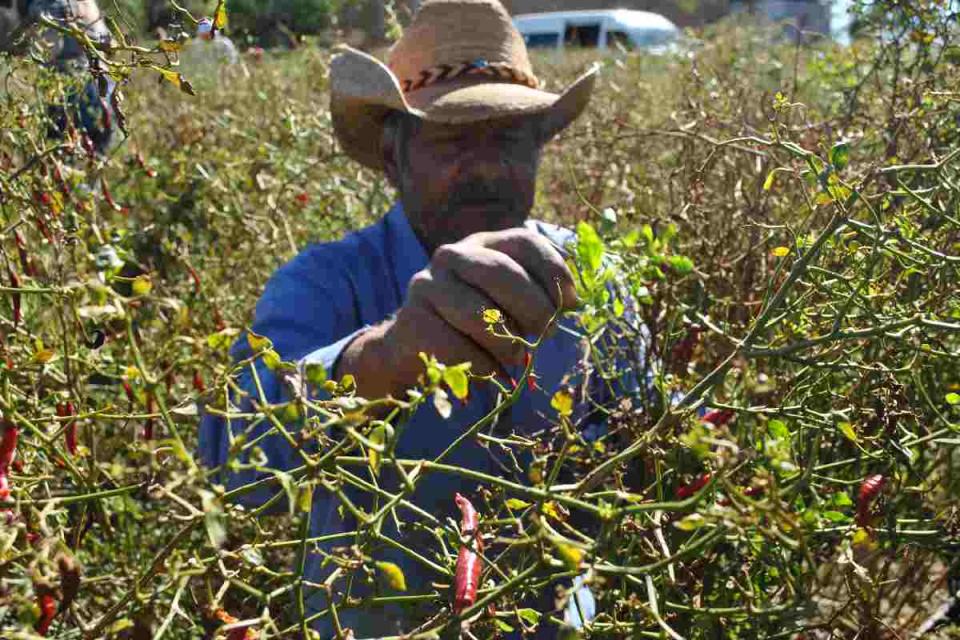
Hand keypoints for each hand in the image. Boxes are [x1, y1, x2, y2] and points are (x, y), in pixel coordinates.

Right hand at [337, 228, 578, 397]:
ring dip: (508, 343)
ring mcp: (427, 285)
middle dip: (533, 307)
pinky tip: (493, 374)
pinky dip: (484, 367)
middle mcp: (453, 255)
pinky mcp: (411, 321)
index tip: (570, 304)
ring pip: (479, 314)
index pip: (525, 242)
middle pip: (500, 273)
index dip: (554, 271)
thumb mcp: (506, 300)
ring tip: (518, 357)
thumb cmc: (475, 323)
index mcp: (484, 244)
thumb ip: (537, 295)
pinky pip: (457, 348)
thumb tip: (573, 304)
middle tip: (546, 333)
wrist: (413, 345)